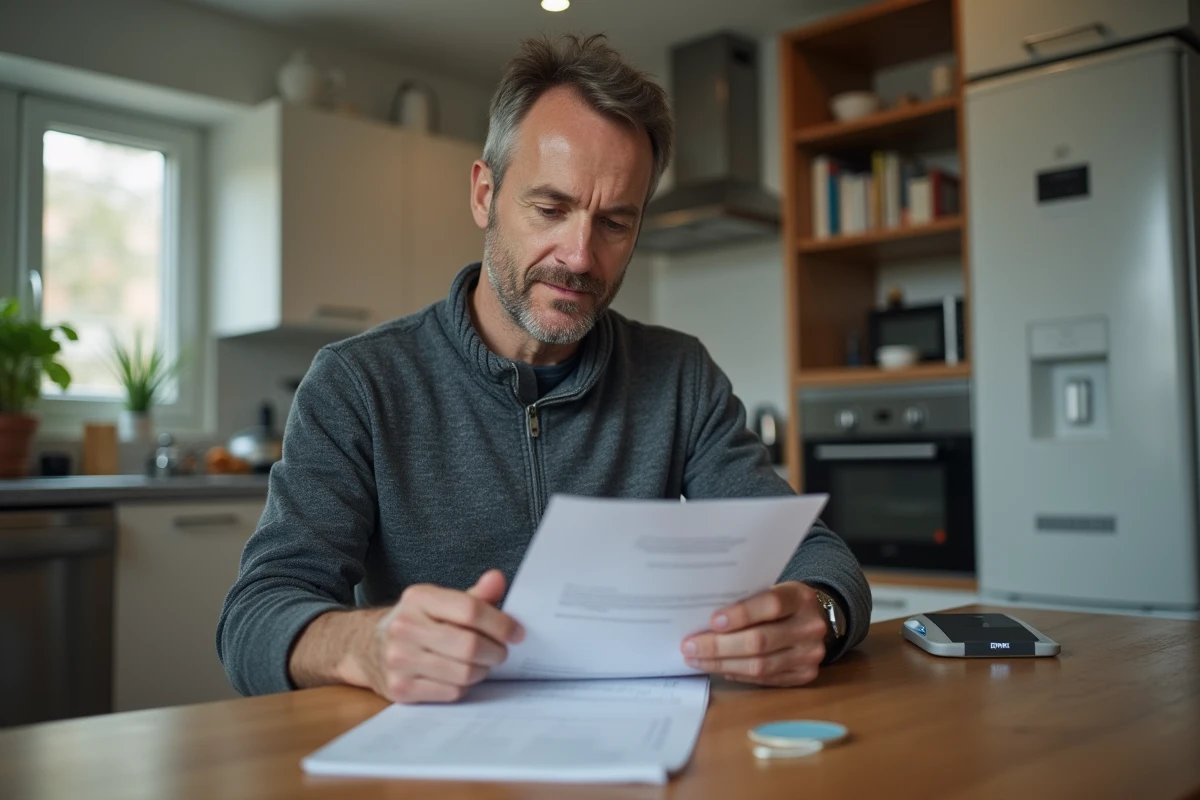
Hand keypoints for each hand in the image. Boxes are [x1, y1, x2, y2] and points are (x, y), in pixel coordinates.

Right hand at [361, 569, 523, 702]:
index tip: (517, 633)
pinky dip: (464, 686)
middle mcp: (405, 627)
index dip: (501, 624)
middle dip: (496, 652)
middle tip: (502, 652)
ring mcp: (400, 660)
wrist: (365, 647)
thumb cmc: (416, 622)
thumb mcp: (439, 602)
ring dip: (482, 671)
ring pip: (464, 673)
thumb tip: (498, 579)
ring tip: (482, 663)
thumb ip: (473, 595)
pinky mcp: (400, 688)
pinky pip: (450, 692)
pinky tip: (460, 676)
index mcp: (418, 598)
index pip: (470, 610)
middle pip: (470, 646)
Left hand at [680, 582, 827, 686]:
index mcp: (801, 598)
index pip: (771, 605)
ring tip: (697, 660)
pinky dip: (737, 674)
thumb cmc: (782, 601)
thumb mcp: (771, 589)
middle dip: (719, 646)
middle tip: (690, 647)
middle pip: (760, 641)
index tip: (712, 621)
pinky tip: (719, 668)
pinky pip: (765, 679)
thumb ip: (747, 600)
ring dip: (722, 664)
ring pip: (760, 666)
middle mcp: (810, 627)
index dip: (741, 614)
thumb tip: (705, 621)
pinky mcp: (805, 675)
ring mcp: (810, 654)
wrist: (816, 618)